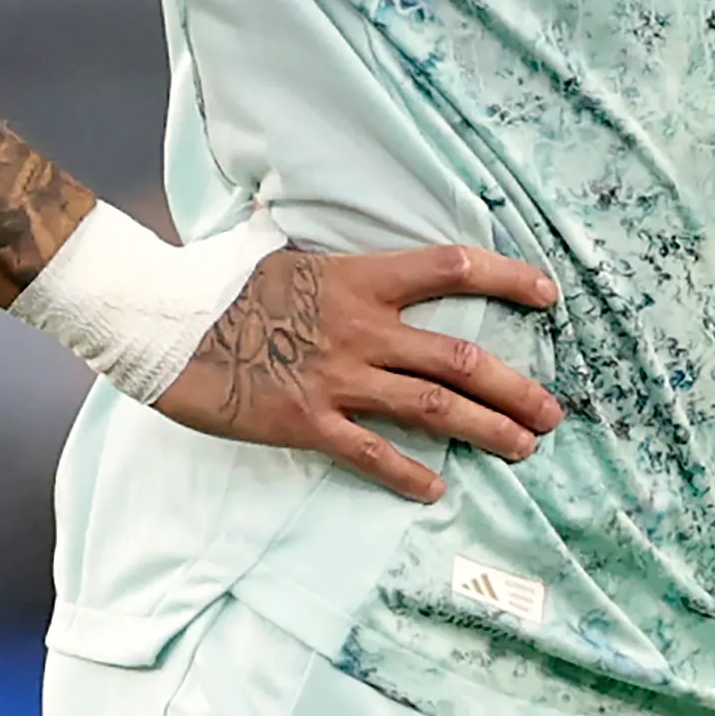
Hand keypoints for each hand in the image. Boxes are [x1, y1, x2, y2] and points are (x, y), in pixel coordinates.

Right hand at [160, 242, 561, 503]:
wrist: (161, 322)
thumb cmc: (213, 282)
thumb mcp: (274, 249)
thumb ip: (316, 252)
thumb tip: (313, 224)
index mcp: (358, 278)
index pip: (452, 269)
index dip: (508, 279)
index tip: (548, 294)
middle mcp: (361, 328)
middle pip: (460, 357)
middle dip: (515, 387)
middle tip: (553, 412)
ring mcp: (337, 378)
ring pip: (433, 407)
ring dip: (487, 430)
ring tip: (524, 448)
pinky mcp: (307, 422)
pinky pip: (372, 453)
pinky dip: (408, 474)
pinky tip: (436, 491)